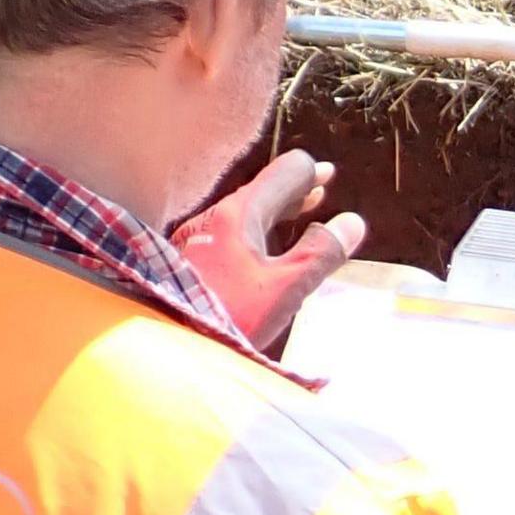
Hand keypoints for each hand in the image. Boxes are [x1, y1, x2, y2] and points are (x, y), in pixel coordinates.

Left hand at [175, 149, 367, 346]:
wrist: (163, 341)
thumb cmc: (228, 314)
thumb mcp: (285, 288)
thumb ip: (320, 254)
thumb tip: (351, 222)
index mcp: (241, 214)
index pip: (284, 173)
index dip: (310, 173)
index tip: (327, 175)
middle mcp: (216, 217)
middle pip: (262, 191)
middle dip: (294, 190)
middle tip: (319, 189)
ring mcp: (197, 239)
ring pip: (244, 213)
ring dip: (275, 211)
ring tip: (297, 215)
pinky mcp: (187, 261)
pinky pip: (229, 232)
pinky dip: (255, 230)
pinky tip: (259, 250)